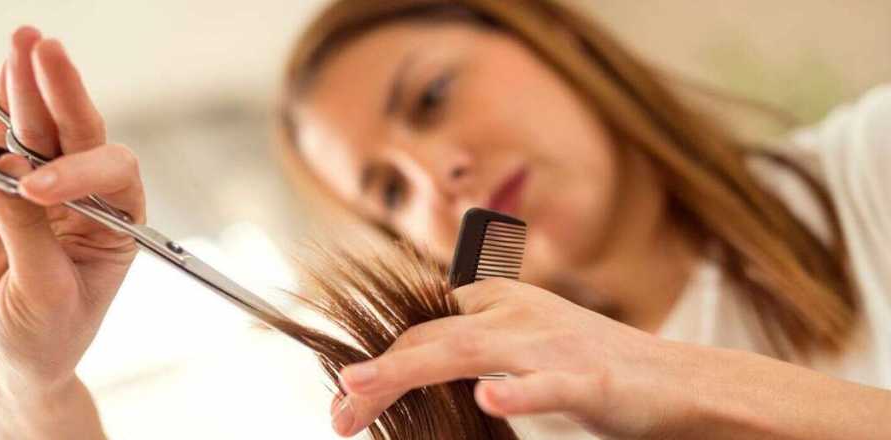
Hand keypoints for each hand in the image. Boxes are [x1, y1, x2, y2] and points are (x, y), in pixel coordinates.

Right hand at [0, 26, 144, 398]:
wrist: (9, 363)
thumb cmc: (46, 339)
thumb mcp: (46, 295)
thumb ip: (30, 235)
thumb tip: (8, 170)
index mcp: (118, 223)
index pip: (110, 174)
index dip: (76, 171)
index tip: (34, 190)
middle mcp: (88, 200)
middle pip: (80, 135)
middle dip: (62, 92)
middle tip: (42, 47)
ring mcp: (45, 194)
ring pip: (40, 133)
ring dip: (28, 90)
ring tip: (20, 44)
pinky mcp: (1, 196)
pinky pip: (3, 146)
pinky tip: (1, 77)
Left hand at [331, 278, 697, 437]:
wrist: (675, 381)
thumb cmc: (590, 367)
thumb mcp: (520, 343)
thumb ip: (470, 342)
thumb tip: (413, 355)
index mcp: (499, 302)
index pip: (421, 329)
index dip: (377, 363)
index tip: (345, 401)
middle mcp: (517, 314)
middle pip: (429, 339)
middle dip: (375, 376)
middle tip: (337, 416)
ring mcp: (551, 345)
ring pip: (467, 352)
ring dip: (406, 372)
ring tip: (359, 391)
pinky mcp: (588, 380)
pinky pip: (546, 386)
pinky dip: (516, 393)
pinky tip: (485, 400)